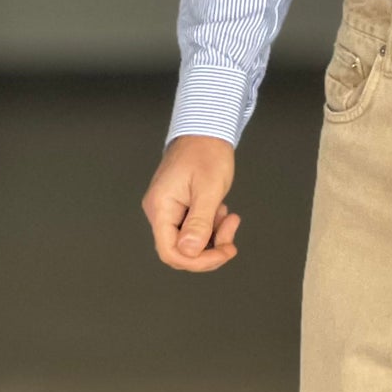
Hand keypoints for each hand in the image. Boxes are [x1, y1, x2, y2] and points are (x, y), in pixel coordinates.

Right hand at [143, 135, 240, 271]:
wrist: (206, 131)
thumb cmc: (206, 152)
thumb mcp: (208, 189)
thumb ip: (199, 223)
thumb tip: (189, 252)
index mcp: (161, 207)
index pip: (170, 252)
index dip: (197, 261)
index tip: (223, 253)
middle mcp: (160, 212)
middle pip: (181, 250)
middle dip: (209, 250)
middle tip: (232, 240)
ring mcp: (169, 210)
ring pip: (190, 242)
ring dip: (214, 237)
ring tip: (229, 217)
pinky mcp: (179, 208)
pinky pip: (193, 230)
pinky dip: (211, 227)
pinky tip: (221, 212)